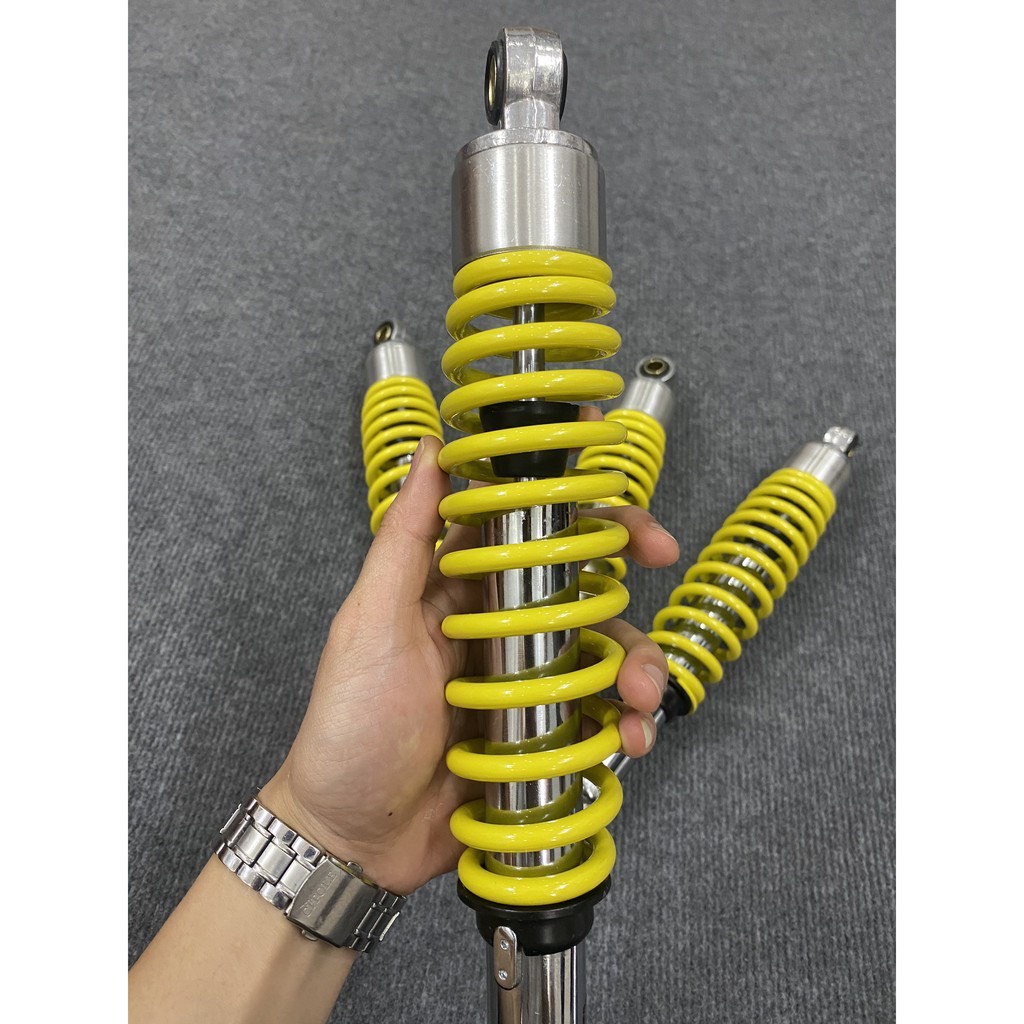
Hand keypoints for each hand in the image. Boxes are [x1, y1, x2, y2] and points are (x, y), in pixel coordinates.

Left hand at [261, 432, 679, 893]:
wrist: (354, 836)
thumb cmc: (348, 726)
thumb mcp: (371, 624)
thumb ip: (405, 540)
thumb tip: (430, 450)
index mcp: (456, 590)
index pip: (525, 530)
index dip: (577, 509)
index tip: (619, 503)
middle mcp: (496, 628)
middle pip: (578, 587)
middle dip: (624, 577)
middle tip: (661, 562)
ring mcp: (523, 682)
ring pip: (600, 651)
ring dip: (636, 662)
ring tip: (640, 695)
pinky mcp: (542, 733)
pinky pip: (599, 714)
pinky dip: (627, 721)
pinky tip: (631, 736)